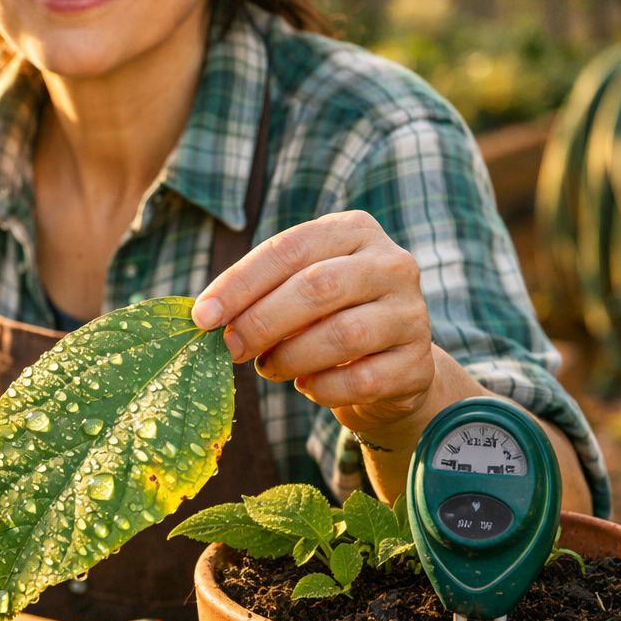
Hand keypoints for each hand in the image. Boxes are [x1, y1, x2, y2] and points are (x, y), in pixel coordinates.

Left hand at [191, 210, 435, 434]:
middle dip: (263, 321)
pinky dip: (322, 388)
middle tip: (231, 347)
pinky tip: (307, 386)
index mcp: (354, 231)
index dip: (241, 283)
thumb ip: (260, 293)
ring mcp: (411, 313)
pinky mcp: (417, 363)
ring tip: (268, 367)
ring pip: (342, 335)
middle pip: (318, 287)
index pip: (290, 249)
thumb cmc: (326, 317)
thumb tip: (206, 315)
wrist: (389, 363)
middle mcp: (391, 264)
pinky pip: (361, 380)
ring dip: (291, 357)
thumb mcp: (297, 289)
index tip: (203, 316)